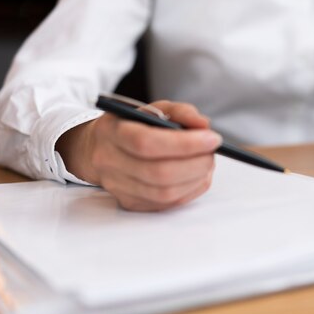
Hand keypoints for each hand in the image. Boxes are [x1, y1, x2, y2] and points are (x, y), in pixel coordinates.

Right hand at [56, 101, 221, 210]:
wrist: (99, 149)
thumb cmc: (132, 126)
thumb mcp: (153, 109)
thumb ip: (180, 112)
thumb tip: (203, 125)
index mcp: (112, 132)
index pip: (147, 143)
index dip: (184, 143)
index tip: (212, 138)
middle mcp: (109, 162)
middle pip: (158, 172)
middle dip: (195, 163)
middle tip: (213, 152)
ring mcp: (117, 187)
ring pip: (164, 193)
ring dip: (195, 179)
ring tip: (207, 163)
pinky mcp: (130, 203)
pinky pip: (166, 204)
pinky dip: (190, 190)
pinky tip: (197, 177)